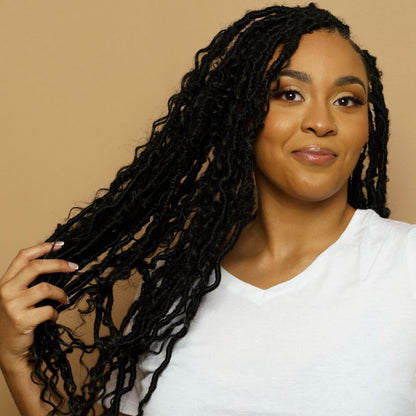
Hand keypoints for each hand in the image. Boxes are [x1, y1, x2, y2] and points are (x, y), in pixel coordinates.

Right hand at [0, 242, 76, 371]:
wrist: (8, 349)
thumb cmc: (18, 319)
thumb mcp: (18, 296)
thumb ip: (29, 281)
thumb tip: (57, 264)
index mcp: (5, 281)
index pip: (23, 256)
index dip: (42, 247)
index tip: (60, 244)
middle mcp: (6, 290)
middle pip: (36, 267)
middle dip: (59, 264)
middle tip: (74, 267)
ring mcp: (12, 305)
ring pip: (46, 288)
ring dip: (60, 294)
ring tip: (64, 300)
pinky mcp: (21, 320)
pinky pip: (48, 310)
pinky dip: (55, 313)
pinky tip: (53, 317)